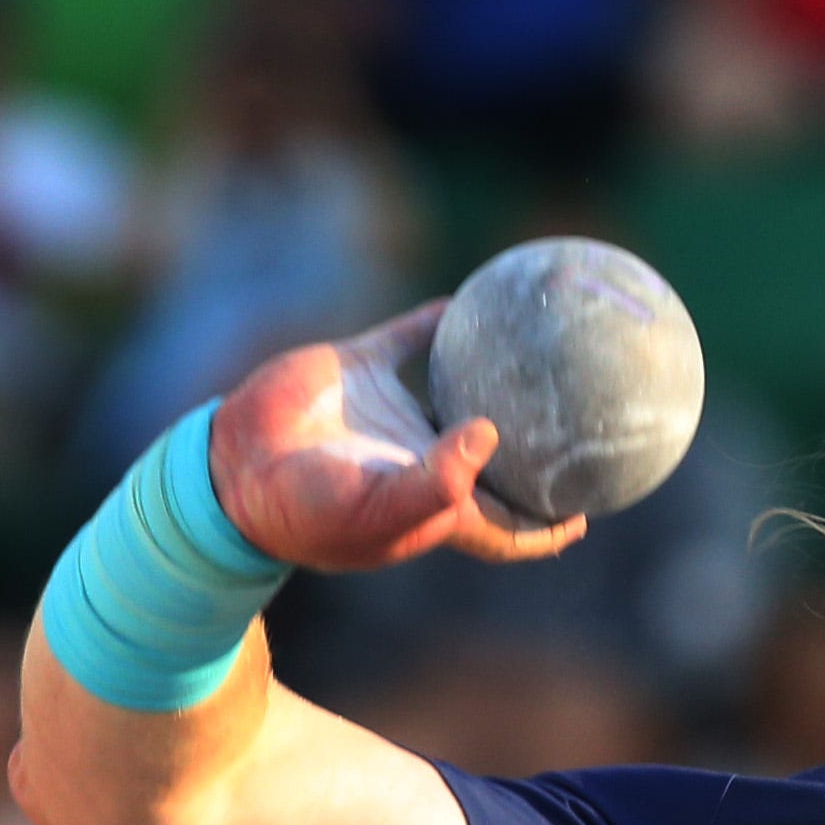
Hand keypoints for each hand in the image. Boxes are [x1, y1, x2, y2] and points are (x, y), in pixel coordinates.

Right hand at [208, 302, 587, 572]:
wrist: (238, 466)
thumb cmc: (314, 508)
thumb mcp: (383, 510)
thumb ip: (442, 480)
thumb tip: (492, 433)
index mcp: (438, 507)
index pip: (506, 527)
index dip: (546, 528)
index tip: (586, 515)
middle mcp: (423, 459)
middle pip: (496, 458)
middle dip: (537, 451)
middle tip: (585, 426)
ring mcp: (393, 414)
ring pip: (460, 389)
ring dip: (495, 374)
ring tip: (544, 348)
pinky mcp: (362, 369)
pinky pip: (410, 338)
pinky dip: (438, 319)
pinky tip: (469, 296)